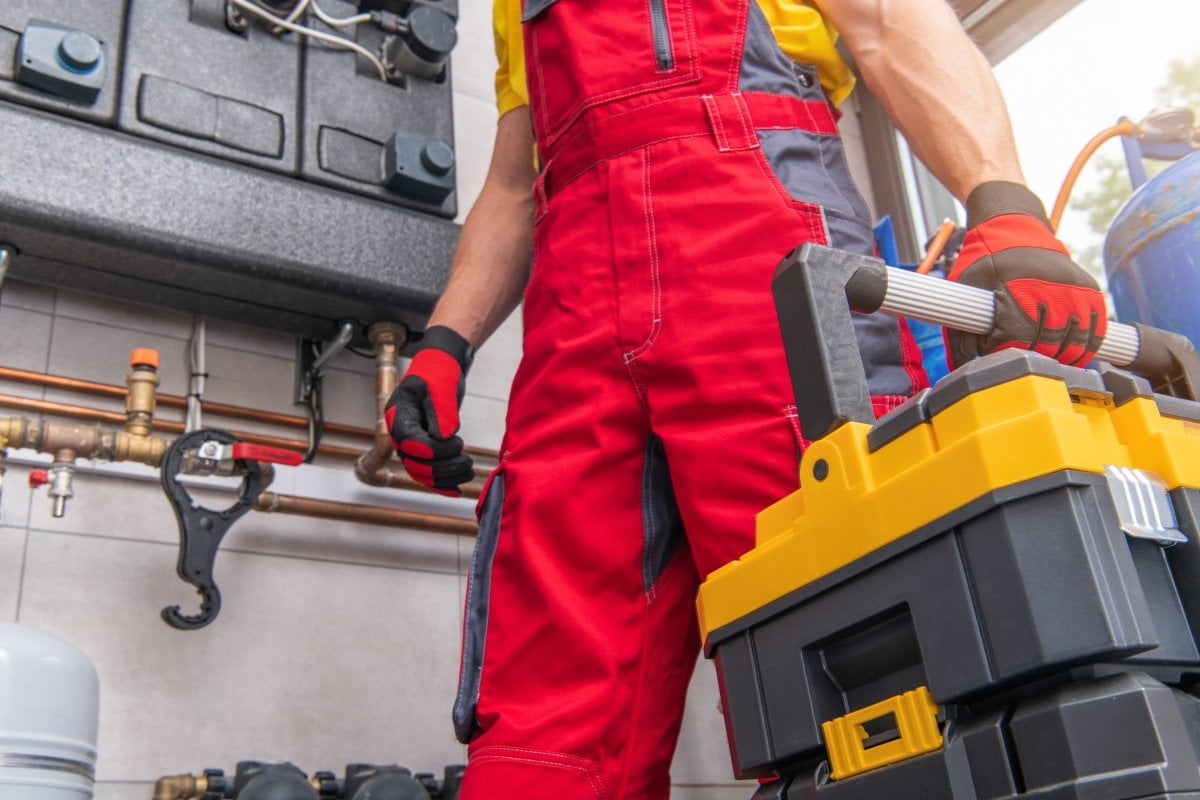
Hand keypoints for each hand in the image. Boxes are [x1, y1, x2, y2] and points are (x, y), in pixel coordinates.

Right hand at [385, 326, 474, 495]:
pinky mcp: (424, 448)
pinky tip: (457, 490)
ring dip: (445, 478)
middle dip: (442, 469)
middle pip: (415, 464)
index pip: (409, 444)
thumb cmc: (438, 372)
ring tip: (469, 472)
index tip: (457, 443)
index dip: (432, 451)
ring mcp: (411, 443)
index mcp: (398, 416)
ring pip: (422, 473)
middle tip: (468, 463)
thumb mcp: (440, 386)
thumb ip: (441, 410)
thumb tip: (445, 436)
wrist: (441, 367)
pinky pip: (428, 473)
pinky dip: (442, 484)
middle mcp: (401, 434)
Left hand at [945, 181, 1106, 369]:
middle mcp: (1047, 285)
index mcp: (1014, 285)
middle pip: (1047, 345)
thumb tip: (964, 370)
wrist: (1014, 229)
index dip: (1006, 355)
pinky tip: (1072, 356)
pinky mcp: (1089, 290)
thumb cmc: (984, 264)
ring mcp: (1072, 287)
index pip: (1016, 339)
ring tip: (1047, 365)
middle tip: (1021, 366)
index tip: (997, 357)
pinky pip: (1096, 329)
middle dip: (1033, 361)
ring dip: (1062, 360)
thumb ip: (961, 332)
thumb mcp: (964, 291)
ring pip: (1075, 342)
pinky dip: (1086, 347)